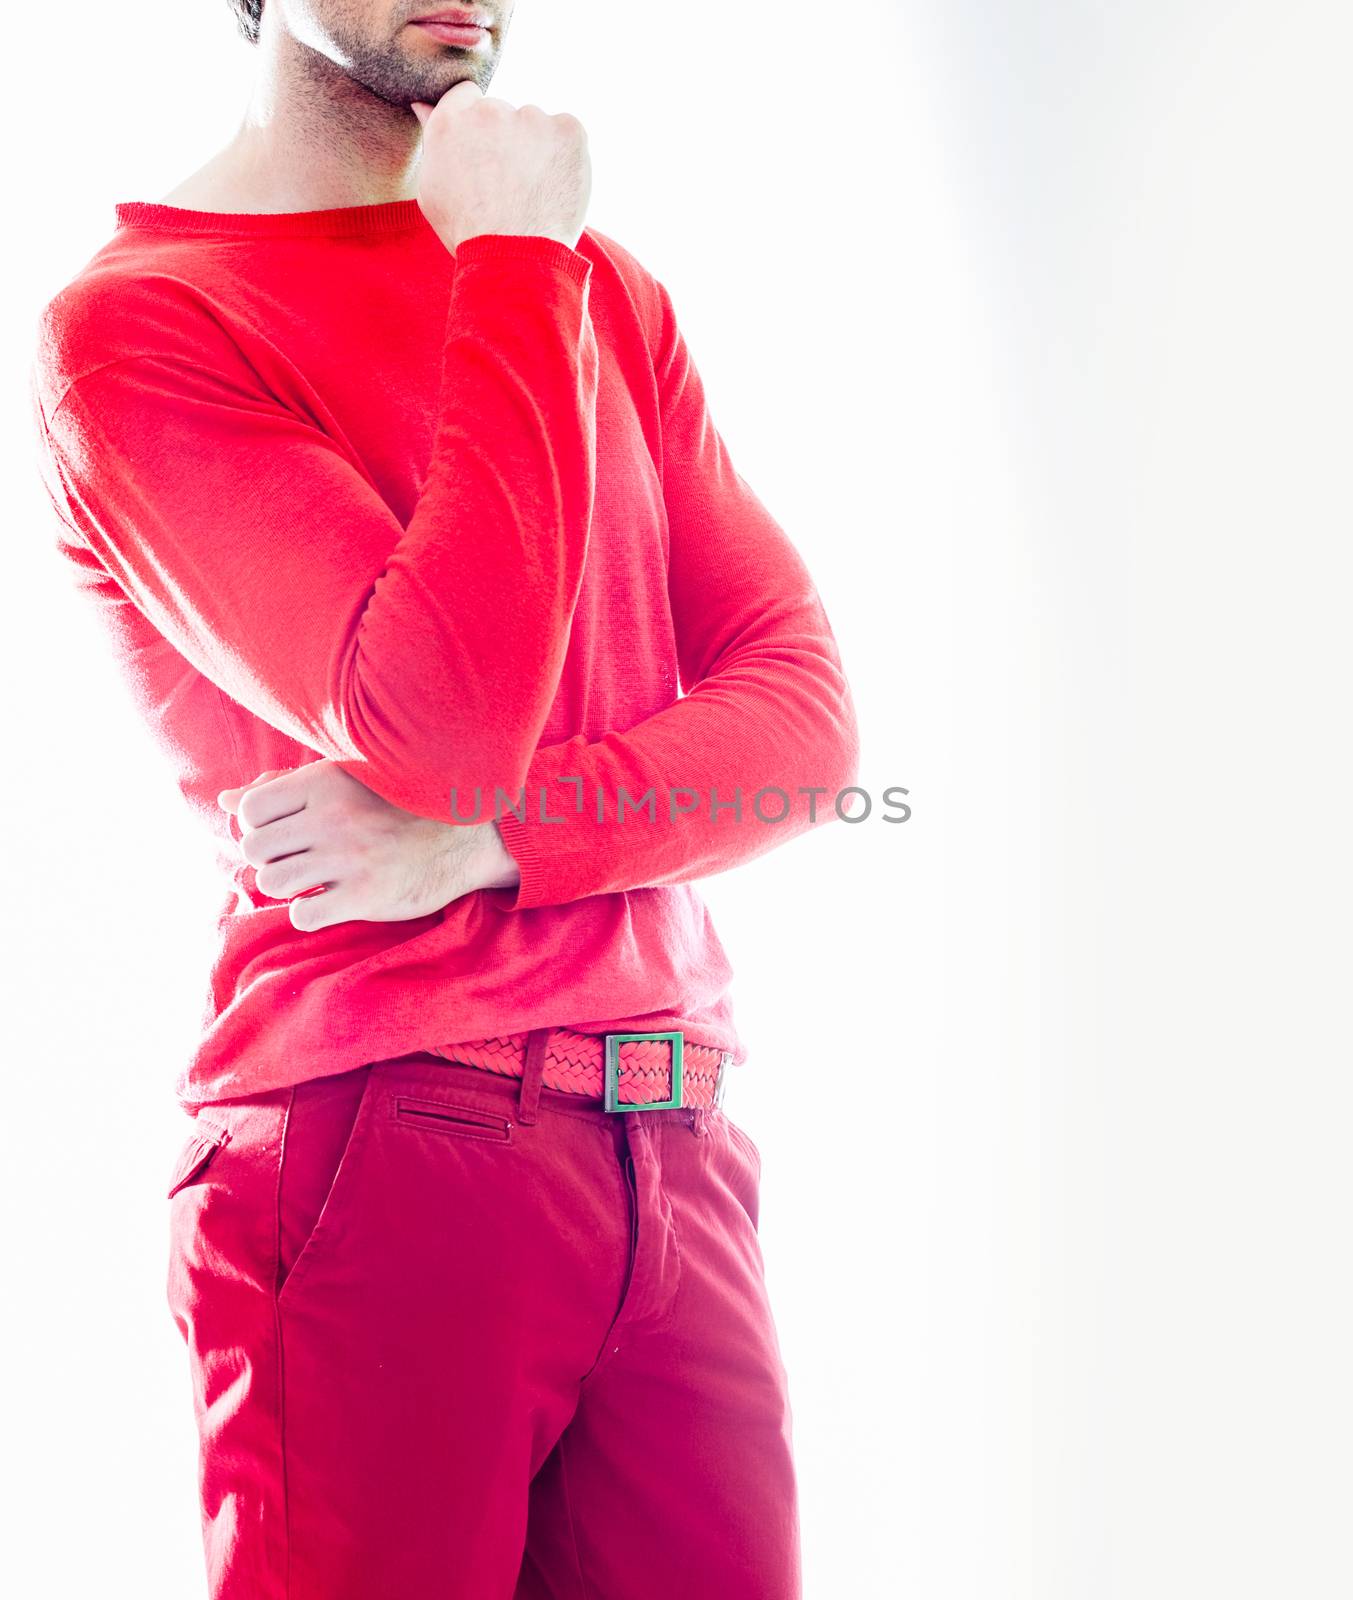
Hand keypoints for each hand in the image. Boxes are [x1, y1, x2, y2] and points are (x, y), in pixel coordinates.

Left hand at [216, 760, 520, 931]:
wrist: (465, 837)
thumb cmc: (397, 806)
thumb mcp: (343, 781)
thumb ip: (282, 789)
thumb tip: (224, 801)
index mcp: (324, 782)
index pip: (249, 811)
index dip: (256, 828)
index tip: (282, 834)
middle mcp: (332, 817)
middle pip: (255, 850)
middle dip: (268, 860)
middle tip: (295, 861)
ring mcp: (348, 858)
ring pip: (274, 883)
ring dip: (287, 887)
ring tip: (313, 880)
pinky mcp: (365, 896)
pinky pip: (304, 915)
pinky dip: (309, 913)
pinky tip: (330, 901)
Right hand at [410, 80, 590, 252]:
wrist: (515, 258)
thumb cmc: (470, 233)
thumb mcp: (433, 191)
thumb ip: (432, 141)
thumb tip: (423, 105)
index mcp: (450, 121)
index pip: (467, 96)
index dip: (478, 128)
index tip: (486, 154)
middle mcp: (489, 110)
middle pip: (502, 113)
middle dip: (508, 141)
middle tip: (511, 187)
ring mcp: (530, 116)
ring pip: (535, 124)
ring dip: (537, 148)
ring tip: (533, 195)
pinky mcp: (567, 128)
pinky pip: (567, 132)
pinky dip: (565, 155)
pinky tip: (554, 188)